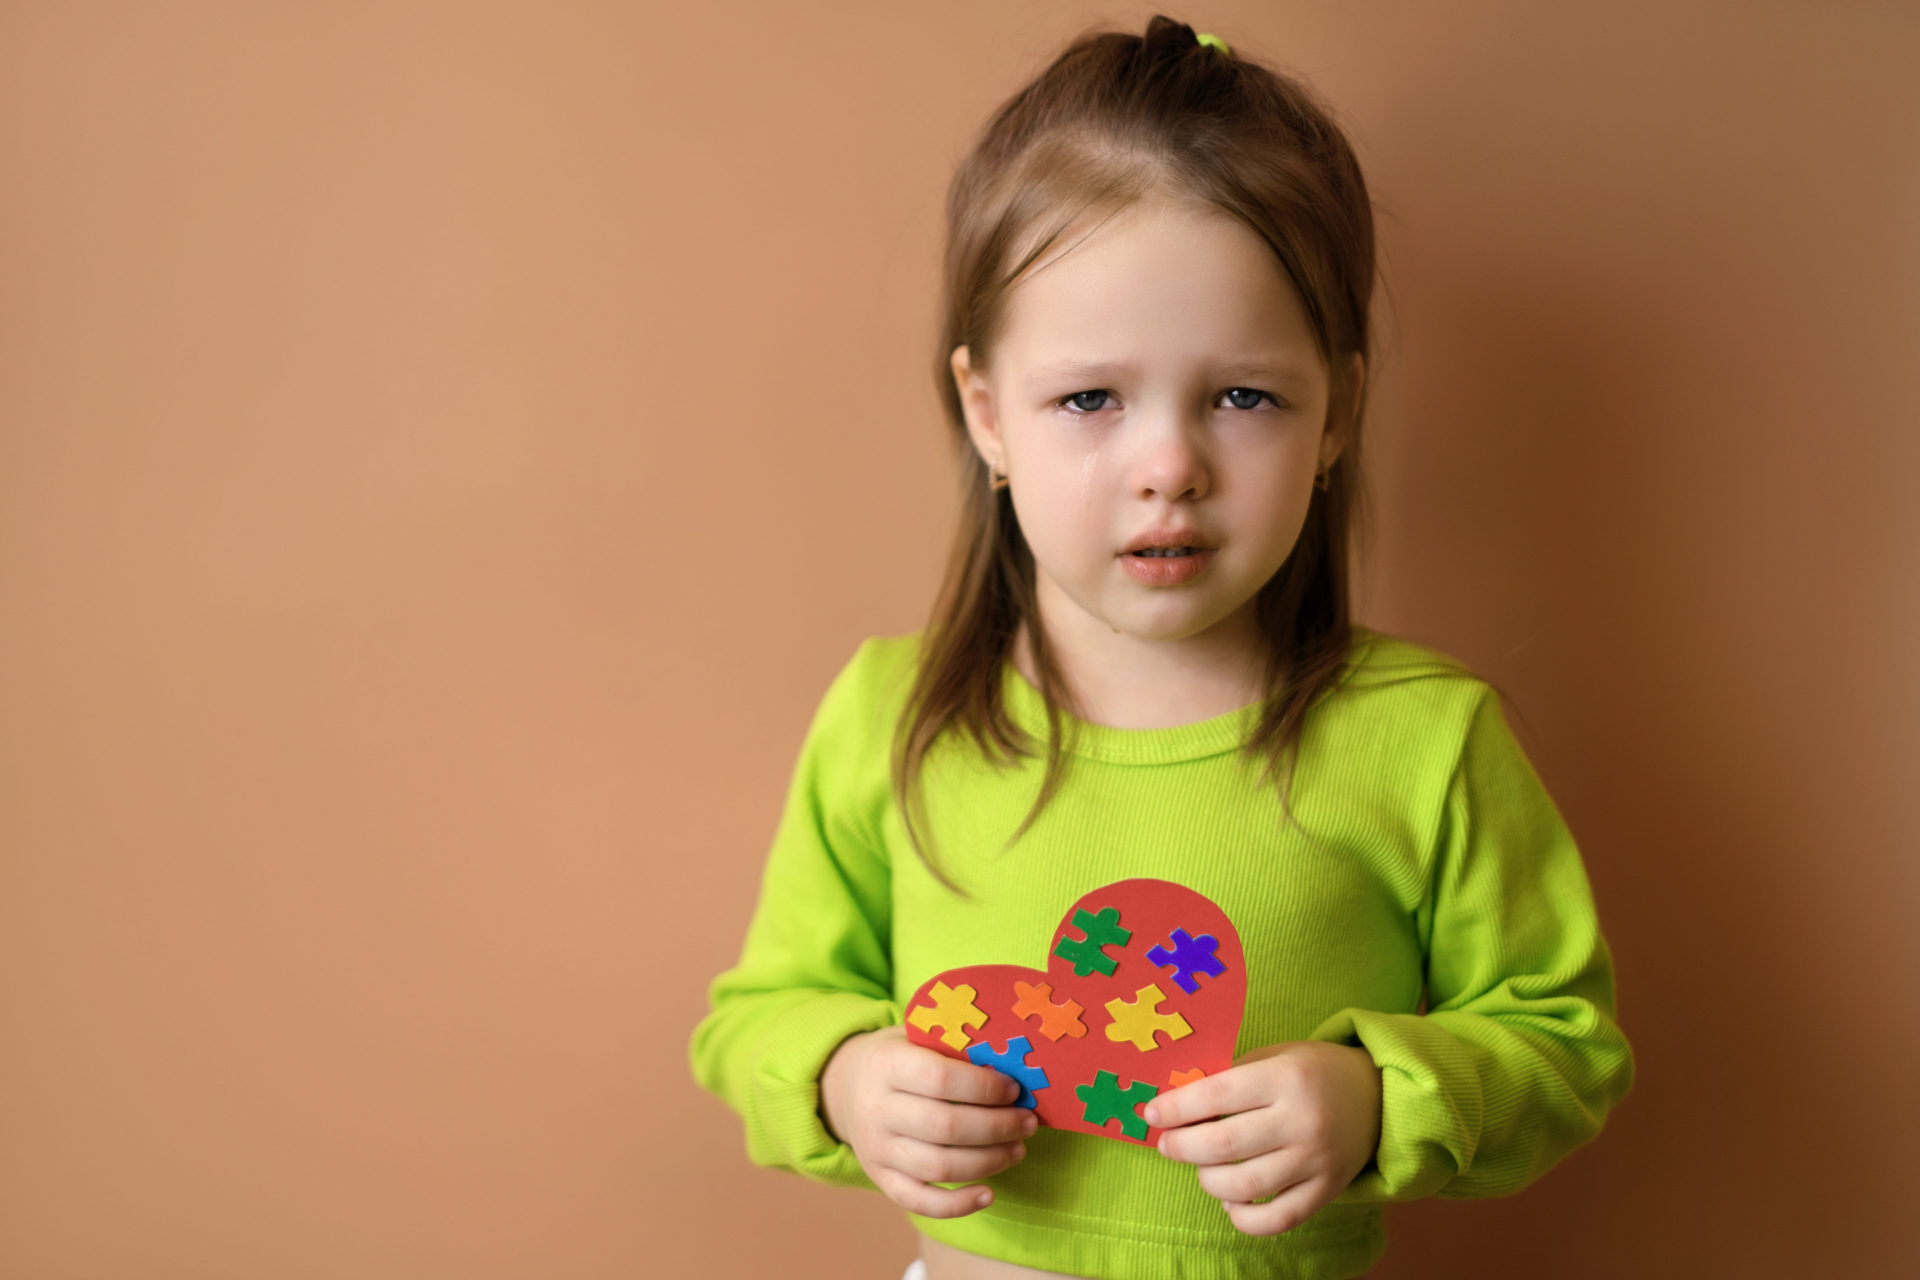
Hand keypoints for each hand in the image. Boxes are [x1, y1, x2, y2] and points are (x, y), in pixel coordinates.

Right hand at [819, 1024, 1037, 1217]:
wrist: (846, 1086)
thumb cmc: (900, 1057)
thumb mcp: (917, 1037)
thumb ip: (954, 1046)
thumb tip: (1011, 1061)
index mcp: (886, 1064)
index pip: (940, 1079)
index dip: (984, 1087)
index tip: (1014, 1089)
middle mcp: (876, 1109)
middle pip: (945, 1127)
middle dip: (997, 1127)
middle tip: (1028, 1122)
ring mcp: (876, 1148)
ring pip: (938, 1166)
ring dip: (988, 1162)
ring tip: (1018, 1149)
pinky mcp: (880, 1178)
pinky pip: (919, 1201)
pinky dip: (957, 1205)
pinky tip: (988, 1194)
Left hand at [1144, 1040, 1382, 1235]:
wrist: (1376, 1095)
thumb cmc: (1311, 1071)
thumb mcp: (1274, 1056)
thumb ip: (1230, 1078)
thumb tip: (1175, 1104)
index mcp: (1285, 1078)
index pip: (1217, 1095)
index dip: (1177, 1107)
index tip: (1152, 1113)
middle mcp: (1302, 1120)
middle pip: (1224, 1144)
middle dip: (1182, 1146)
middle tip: (1167, 1144)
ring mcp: (1316, 1160)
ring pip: (1245, 1186)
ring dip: (1208, 1181)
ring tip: (1201, 1168)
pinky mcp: (1327, 1190)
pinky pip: (1278, 1219)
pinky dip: (1245, 1218)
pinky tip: (1232, 1202)